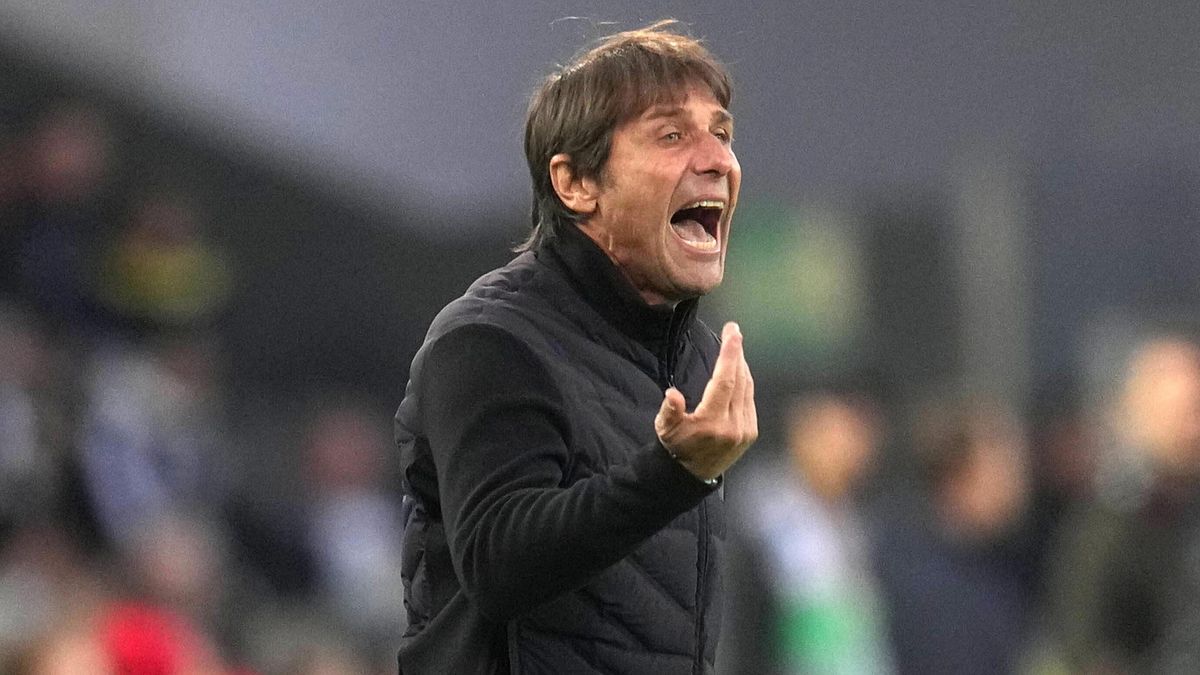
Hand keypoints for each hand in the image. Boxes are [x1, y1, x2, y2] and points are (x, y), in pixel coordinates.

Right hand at [655, 321, 757, 480]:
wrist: (690, 475)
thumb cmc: (675, 446)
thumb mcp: (665, 429)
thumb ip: (670, 411)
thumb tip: (673, 394)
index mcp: (711, 423)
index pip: (725, 381)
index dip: (730, 355)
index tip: (733, 333)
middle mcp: (732, 426)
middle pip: (739, 380)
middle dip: (737, 353)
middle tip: (733, 330)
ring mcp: (745, 430)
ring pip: (747, 388)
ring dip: (741, 365)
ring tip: (734, 346)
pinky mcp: (750, 433)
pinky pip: (749, 399)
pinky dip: (745, 381)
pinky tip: (738, 370)